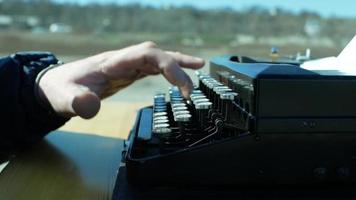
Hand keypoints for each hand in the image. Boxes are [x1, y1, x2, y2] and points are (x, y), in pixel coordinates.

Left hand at [37, 41, 204, 118]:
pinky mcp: (126, 73)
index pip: (147, 54)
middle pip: (156, 53)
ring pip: (156, 57)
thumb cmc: (60, 90)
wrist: (55, 86)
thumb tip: (91, 106)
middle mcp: (123, 60)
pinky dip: (167, 70)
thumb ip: (76, 102)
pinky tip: (176, 76)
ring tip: (199, 66)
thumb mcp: (64, 99)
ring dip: (177, 63)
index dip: (169, 65)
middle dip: (178, 65)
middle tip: (193, 87)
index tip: (183, 86)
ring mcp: (125, 65)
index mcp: (113, 62)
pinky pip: (151, 67)